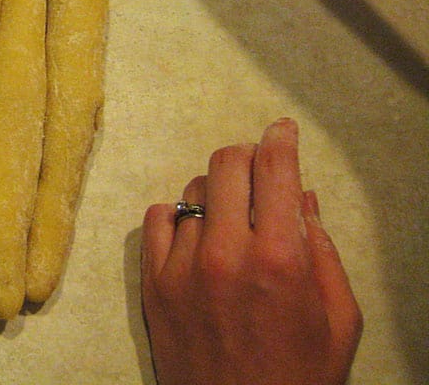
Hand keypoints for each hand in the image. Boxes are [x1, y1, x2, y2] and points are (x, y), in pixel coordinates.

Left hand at [141, 118, 362, 384]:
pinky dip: (178, 217)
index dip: (280, 139)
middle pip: (226, 164)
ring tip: (230, 219)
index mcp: (281, 258)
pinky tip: (194, 234)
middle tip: (256, 172)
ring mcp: (183, 266)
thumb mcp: (338, 318)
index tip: (281, 128)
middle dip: (247, 158)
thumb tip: (303, 198)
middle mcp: (227, 252)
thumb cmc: (299, 374)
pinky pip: (157, 219)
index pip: (275, 170)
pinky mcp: (152, 282)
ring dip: (216, 194)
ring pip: (192, 190)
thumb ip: (323, 251)